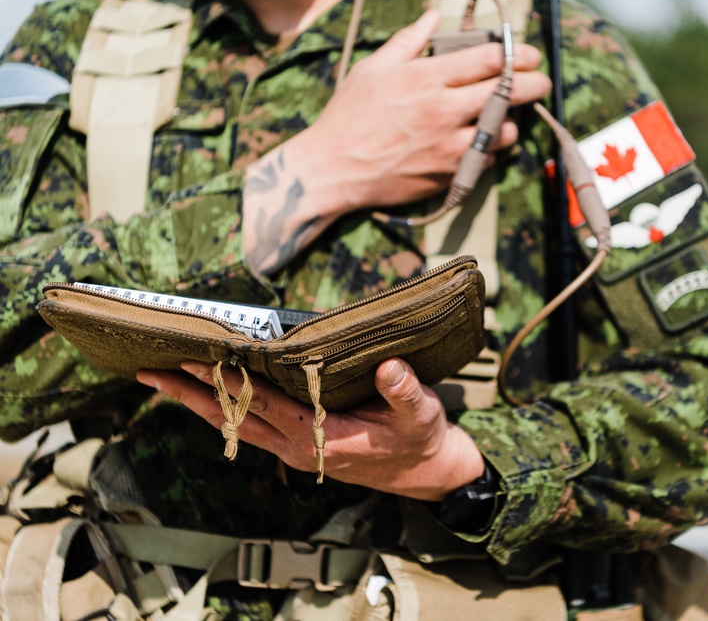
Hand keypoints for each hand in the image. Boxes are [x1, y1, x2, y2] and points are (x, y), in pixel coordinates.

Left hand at [136, 358, 485, 500]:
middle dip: (191, 395)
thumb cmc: (422, 438)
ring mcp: (295, 450)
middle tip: (150, 373)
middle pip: (234, 419)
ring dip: (199, 405)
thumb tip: (389, 366)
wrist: (428, 473)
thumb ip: (404, 391)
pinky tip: (208, 398)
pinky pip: (251, 429)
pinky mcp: (299, 447)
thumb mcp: (422, 414)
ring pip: (236, 427)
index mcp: (321, 436)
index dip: (229, 384)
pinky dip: (224, 411)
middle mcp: (298, 446)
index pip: (264, 405)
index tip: (194, 362)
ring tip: (163, 384)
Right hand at [243, 8, 552, 274]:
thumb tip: (433, 16)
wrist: (334, 169)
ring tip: (504, 117)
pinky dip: (492, 151)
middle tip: (540, 81)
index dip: (517, 53)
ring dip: (510, 122)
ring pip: (505, 130)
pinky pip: (488, 160)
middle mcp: (444, 110)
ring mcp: (450, 145)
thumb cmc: (349, 116)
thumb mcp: (374, 69)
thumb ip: (409, 41)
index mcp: (427, 78)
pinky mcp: (450, 174)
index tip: (529, 54)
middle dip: (534, 83)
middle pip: (509, 92)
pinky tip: (483, 143)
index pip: (490, 60)